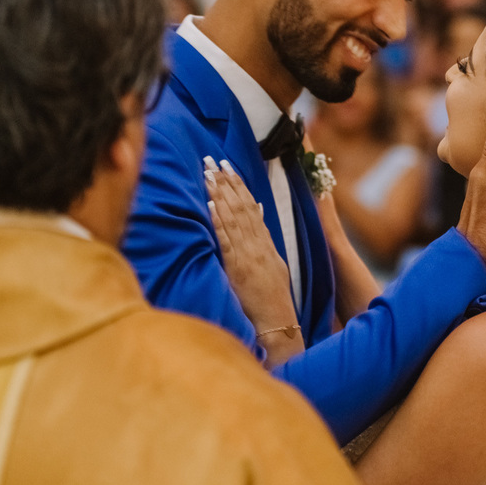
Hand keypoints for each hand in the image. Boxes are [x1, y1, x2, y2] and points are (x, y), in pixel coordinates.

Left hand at [204, 158, 301, 365]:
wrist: (278, 324)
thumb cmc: (273, 300)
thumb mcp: (275, 265)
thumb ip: (265, 241)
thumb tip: (258, 214)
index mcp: (267, 244)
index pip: (252, 207)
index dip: (239, 185)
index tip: (227, 167)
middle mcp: (259, 246)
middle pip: (241, 207)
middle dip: (225, 181)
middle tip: (211, 160)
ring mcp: (249, 255)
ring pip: (233, 218)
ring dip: (220, 194)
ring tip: (207, 174)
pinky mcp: (238, 268)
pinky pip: (227, 240)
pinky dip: (219, 221)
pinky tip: (210, 205)